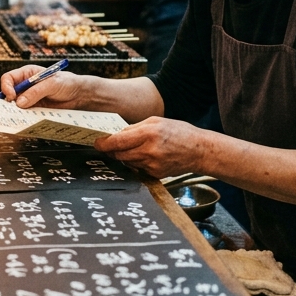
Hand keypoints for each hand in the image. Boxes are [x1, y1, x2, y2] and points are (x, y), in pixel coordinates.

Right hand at [0, 65, 91, 108]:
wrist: (78, 95)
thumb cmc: (66, 83)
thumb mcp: (51, 84)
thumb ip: (35, 92)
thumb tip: (20, 102)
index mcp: (27, 74)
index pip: (8, 78)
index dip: (6, 87)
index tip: (11, 96)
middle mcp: (25, 85)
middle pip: (8, 93)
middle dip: (8, 101)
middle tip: (13, 109)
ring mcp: (29, 98)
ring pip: (15, 105)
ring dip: (16, 110)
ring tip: (20, 115)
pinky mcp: (34, 108)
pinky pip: (24, 113)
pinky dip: (24, 116)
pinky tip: (27, 119)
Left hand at [93, 116, 210, 178]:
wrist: (199, 150)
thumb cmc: (178, 132)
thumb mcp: (156, 121)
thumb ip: (135, 128)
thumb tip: (116, 134)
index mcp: (148, 134)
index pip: (118, 142)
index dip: (104, 144)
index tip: (97, 143)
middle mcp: (149, 151)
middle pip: (119, 154)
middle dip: (112, 151)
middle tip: (109, 146)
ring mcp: (152, 165)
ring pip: (127, 162)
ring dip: (125, 156)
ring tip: (135, 148)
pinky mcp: (156, 174)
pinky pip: (138, 169)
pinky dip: (137, 162)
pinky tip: (146, 156)